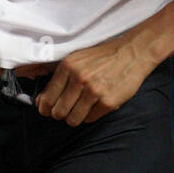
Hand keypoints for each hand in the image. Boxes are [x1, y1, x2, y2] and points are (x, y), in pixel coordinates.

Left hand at [29, 35, 149, 125]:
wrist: (132, 53)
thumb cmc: (103, 57)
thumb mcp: (77, 59)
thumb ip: (58, 78)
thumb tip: (40, 100)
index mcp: (68, 66)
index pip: (47, 98)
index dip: (45, 108)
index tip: (48, 110)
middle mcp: (79, 78)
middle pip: (58, 112)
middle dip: (61, 114)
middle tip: (68, 109)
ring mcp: (94, 91)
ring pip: (73, 119)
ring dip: (76, 117)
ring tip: (83, 108)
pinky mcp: (107, 102)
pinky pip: (90, 119)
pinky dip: (91, 115)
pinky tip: (97, 104)